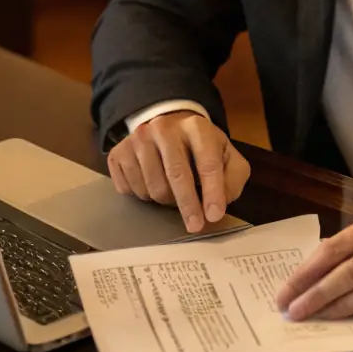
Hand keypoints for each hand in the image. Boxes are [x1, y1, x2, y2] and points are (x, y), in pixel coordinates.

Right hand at [107, 111, 249, 232]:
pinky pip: (130, 189)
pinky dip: (144, 197)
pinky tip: (152, 185)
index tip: (214, 215)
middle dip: (188, 205)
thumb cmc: (200, 147)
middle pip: (176, 175)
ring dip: (166, 201)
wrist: (167, 127)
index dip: (212, 192)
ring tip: (174, 193)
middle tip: (195, 225)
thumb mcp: (226, 155)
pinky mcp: (119, 152)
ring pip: (153, 187)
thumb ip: (233, 177)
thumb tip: (220, 201)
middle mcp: (164, 128)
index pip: (207, 162)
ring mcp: (138, 138)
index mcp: (196, 126)